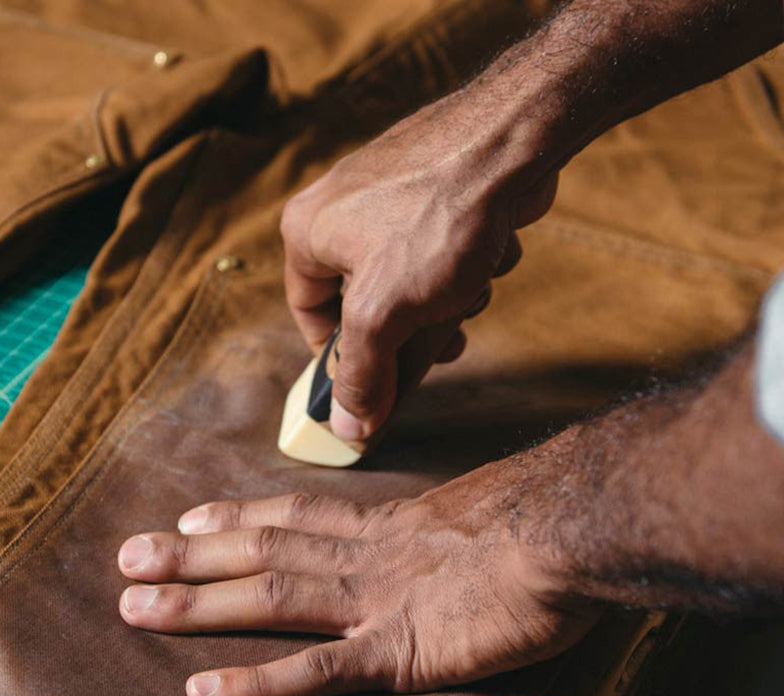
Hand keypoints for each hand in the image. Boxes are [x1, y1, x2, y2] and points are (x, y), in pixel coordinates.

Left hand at [116, 463, 599, 695]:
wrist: (576, 529)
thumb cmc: (551, 523)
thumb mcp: (493, 516)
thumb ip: (459, 532)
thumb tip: (459, 539)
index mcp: (391, 527)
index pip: (298, 516)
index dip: (240, 517)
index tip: (191, 518)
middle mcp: (368, 558)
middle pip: (262, 551)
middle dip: (190, 556)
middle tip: (128, 557)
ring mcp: (376, 603)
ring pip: (268, 599)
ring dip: (197, 604)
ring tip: (134, 609)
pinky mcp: (399, 652)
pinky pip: (315, 671)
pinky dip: (256, 682)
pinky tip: (203, 692)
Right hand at [280, 86, 558, 442]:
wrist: (515, 138)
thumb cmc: (438, 217)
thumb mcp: (385, 314)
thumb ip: (362, 375)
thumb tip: (348, 430)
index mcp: (307, 232)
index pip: (309, 316)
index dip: (344, 359)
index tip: (377, 386)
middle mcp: (339, 208)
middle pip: (365, 303)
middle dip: (408, 330)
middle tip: (439, 344)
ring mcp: (388, 193)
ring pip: (408, 280)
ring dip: (444, 299)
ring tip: (469, 289)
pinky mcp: (433, 186)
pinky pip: (439, 250)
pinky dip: (465, 264)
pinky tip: (487, 255)